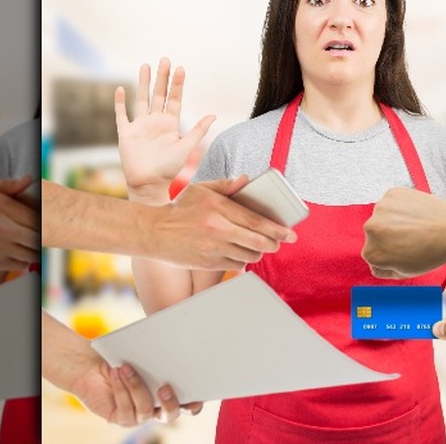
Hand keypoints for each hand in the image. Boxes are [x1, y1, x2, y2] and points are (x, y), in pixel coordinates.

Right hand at [0, 176, 39, 268]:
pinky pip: (21, 264)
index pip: (37, 216)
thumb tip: (30, 179)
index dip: (46, 220)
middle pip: (38, 237)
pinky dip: (25, 259)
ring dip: (36, 249)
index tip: (49, 221)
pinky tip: (21, 252)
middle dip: (44, 237)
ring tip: (34, 243)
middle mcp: (2, 228)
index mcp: (2, 207)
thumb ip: (8, 185)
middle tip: (47, 234)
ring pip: (32, 253)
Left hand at [70, 362, 201, 425]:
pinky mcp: (121, 419)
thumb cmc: (122, 355)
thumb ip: (158, 353)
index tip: (197, 392)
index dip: (195, 402)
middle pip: (171, 414)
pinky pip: (125, 409)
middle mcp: (157, 408)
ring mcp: (139, 416)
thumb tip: (173, 339)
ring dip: (137, 387)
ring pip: (145, 410)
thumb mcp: (143, 352)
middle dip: (170, 403)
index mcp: (169, 393)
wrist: (91, 365)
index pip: (189, 404)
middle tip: (164, 387)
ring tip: (126, 367)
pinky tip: (116, 373)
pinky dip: (121, 389)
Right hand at [115, 59, 215, 200]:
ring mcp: (140, 127)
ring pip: (141, 100)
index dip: (177, 84)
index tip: (180, 68)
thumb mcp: (188, 148)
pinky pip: (122, 115)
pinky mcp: (126, 134)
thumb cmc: (172, 171)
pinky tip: (120, 89)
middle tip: (165, 59)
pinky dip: (120, 103)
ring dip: (143, 83)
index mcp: (170, 125)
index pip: (174, 99)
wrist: (151, 186)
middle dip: (162, 77)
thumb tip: (213, 115)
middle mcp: (155, 122)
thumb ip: (198, 130)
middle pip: (159, 95)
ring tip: (145, 66)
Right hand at [149, 176, 296, 269]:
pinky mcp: (208, 263)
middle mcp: (217, 229)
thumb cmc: (180, 208)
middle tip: (280, 242)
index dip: (277, 229)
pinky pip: (236, 265)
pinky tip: (241, 252)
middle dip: (274, 243)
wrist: (154, 233)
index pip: (256, 221)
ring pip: (249, 255)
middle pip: (257, 242)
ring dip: (258, 252)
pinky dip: (242, 260)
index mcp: (218, 208)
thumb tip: (247, 179)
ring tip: (259, 246)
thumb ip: (226, 185)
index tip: (290, 233)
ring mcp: (213, 248)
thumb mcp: (201, 189)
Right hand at [362, 187, 445, 277]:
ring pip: (383, 217)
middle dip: (388, 236)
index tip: (402, 251)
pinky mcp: (392, 193)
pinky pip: (392, 202)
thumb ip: (383, 268)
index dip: (388, 254)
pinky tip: (416, 213)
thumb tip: (376, 261)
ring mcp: (380, 208)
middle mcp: (370, 228)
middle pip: (375, 234)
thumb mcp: (404, 272)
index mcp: (371, 253)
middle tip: (410, 238)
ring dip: (394, 220)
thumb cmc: (432, 252)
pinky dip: (401, 206)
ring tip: (415, 225)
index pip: (372, 254)